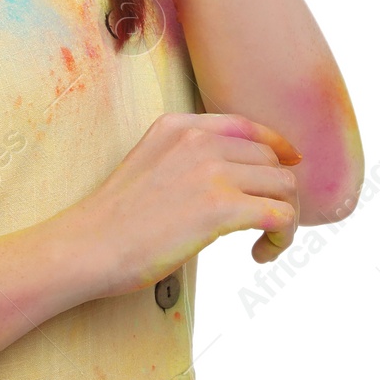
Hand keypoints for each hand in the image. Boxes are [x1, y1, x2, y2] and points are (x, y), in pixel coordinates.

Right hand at [61, 112, 301, 300]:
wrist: (90, 245)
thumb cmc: (115, 219)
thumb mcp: (148, 164)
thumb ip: (185, 158)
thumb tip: (231, 178)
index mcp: (177, 126)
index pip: (245, 126)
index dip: (276, 145)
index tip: (290, 163)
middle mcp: (197, 140)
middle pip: (270, 160)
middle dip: (279, 193)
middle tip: (266, 225)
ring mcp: (210, 171)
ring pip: (284, 186)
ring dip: (285, 217)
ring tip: (265, 242)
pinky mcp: (220, 208)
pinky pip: (281, 216)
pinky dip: (281, 238)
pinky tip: (260, 253)